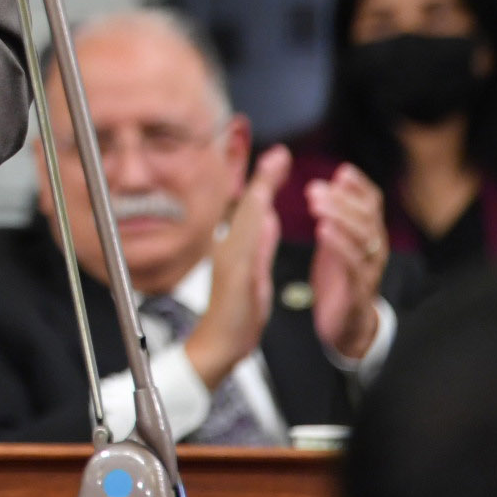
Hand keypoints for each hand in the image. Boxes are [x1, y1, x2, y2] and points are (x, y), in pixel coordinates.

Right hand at [182, 145, 286, 389]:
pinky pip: (247, 242)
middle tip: (279, 151)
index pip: (250, 204)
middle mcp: (230, 246)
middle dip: (262, 174)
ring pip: (247, 217)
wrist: (218, 345)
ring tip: (275, 164)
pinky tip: (263, 206)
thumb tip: (268, 215)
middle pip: (247, 202)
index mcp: (237, 244)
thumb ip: (261, 242)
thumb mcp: (254, 271)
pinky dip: (256, 221)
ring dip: (261, 188)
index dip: (261, 178)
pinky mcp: (235, 274)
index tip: (277, 154)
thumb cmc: (236, 313)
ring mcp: (231, 258)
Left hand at [305, 162, 388, 358]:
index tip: (342, 171)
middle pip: (366, 217)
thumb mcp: (339, 239)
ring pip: (362, 238)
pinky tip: (322, 231)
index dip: (360, 186)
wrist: (347, 326)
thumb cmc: (340, 278)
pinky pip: (353, 265)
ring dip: (339, 217)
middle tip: (314, 189)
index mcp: (369, 234)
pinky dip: (339, 245)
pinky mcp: (357, 291)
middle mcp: (374, 249)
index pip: (373, 203)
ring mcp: (369, 270)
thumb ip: (341, 212)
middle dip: (341, 200)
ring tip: (315, 205)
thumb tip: (339, 176)